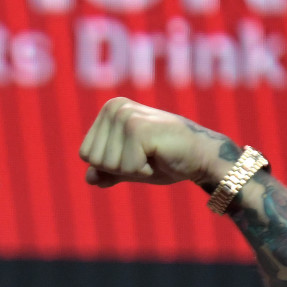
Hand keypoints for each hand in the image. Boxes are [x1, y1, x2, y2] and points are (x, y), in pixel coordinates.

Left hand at [79, 98, 224, 187]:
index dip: (111, 166)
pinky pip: (126, 168)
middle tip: (146, 155)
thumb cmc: (165, 159)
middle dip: (120, 168)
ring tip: (153, 154)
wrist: (200, 156)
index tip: (136, 154)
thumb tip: (89, 178)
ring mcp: (126, 116)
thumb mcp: (129, 167)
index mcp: (108, 111)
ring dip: (133, 169)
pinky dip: (143, 171)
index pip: (86, 154)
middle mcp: (114, 108)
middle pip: (94, 160)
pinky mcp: (139, 129)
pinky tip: (159, 156)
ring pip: (108, 165)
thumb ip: (107, 171)